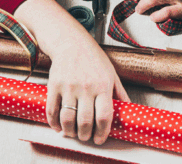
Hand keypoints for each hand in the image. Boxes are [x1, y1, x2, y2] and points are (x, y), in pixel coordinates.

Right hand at [14, 0, 129, 144]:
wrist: (71, 42)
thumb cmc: (94, 59)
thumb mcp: (112, 74)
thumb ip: (119, 93)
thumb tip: (129, 109)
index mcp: (103, 86)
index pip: (104, 116)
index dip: (102, 132)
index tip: (100, 139)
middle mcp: (86, 87)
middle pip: (85, 121)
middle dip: (86, 135)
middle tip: (86, 137)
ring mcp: (69, 87)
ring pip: (68, 119)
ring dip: (70, 132)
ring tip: (73, 133)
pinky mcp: (54, 86)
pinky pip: (52, 110)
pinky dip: (54, 123)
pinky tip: (58, 126)